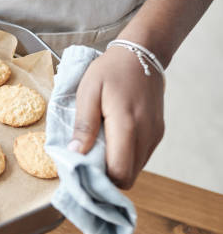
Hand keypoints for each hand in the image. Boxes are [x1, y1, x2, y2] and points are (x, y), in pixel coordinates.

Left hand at [68, 45, 164, 188]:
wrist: (140, 54)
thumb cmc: (110, 71)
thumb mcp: (88, 93)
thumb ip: (84, 125)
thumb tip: (75, 154)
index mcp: (127, 125)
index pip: (119, 172)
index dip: (100, 179)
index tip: (81, 171)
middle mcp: (146, 134)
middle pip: (127, 177)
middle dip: (105, 176)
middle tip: (85, 162)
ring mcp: (155, 135)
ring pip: (135, 169)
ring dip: (115, 167)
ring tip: (96, 150)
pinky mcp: (157, 133)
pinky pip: (140, 157)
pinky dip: (125, 157)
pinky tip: (110, 142)